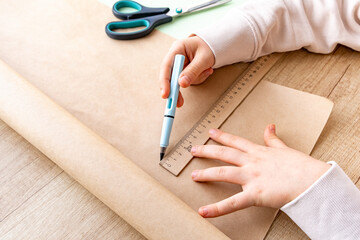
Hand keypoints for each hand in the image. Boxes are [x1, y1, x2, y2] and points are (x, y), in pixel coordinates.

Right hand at [159, 35, 214, 106]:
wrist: (214, 45)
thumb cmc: (208, 47)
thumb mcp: (204, 58)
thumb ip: (193, 70)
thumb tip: (182, 84)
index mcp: (177, 48)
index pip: (167, 66)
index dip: (165, 81)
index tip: (166, 94)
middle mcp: (175, 57)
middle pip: (170, 77)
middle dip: (175, 90)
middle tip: (178, 103)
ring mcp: (179, 65)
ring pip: (180, 81)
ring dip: (194, 80)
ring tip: (207, 70)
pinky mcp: (183, 71)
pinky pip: (187, 81)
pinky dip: (197, 79)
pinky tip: (206, 71)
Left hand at [191, 124, 329, 217]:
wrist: (312, 180)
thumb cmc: (301, 166)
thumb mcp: (285, 149)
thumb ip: (273, 139)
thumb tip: (270, 126)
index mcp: (259, 152)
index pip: (236, 141)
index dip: (222, 136)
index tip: (211, 132)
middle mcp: (251, 162)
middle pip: (224, 154)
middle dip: (207, 150)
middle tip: (193, 150)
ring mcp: (251, 177)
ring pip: (223, 173)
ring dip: (206, 174)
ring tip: (193, 176)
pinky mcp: (254, 194)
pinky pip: (232, 203)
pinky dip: (217, 209)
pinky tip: (204, 212)